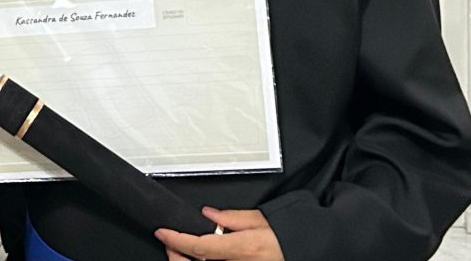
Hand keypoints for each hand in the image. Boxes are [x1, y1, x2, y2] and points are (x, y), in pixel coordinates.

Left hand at [155, 207, 283, 260]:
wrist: (308, 250)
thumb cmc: (289, 237)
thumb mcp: (262, 219)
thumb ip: (232, 217)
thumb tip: (209, 214)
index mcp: (241, 249)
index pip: (199, 247)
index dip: (176, 240)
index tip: (162, 232)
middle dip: (176, 256)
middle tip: (169, 243)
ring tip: (181, 251)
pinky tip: (199, 258)